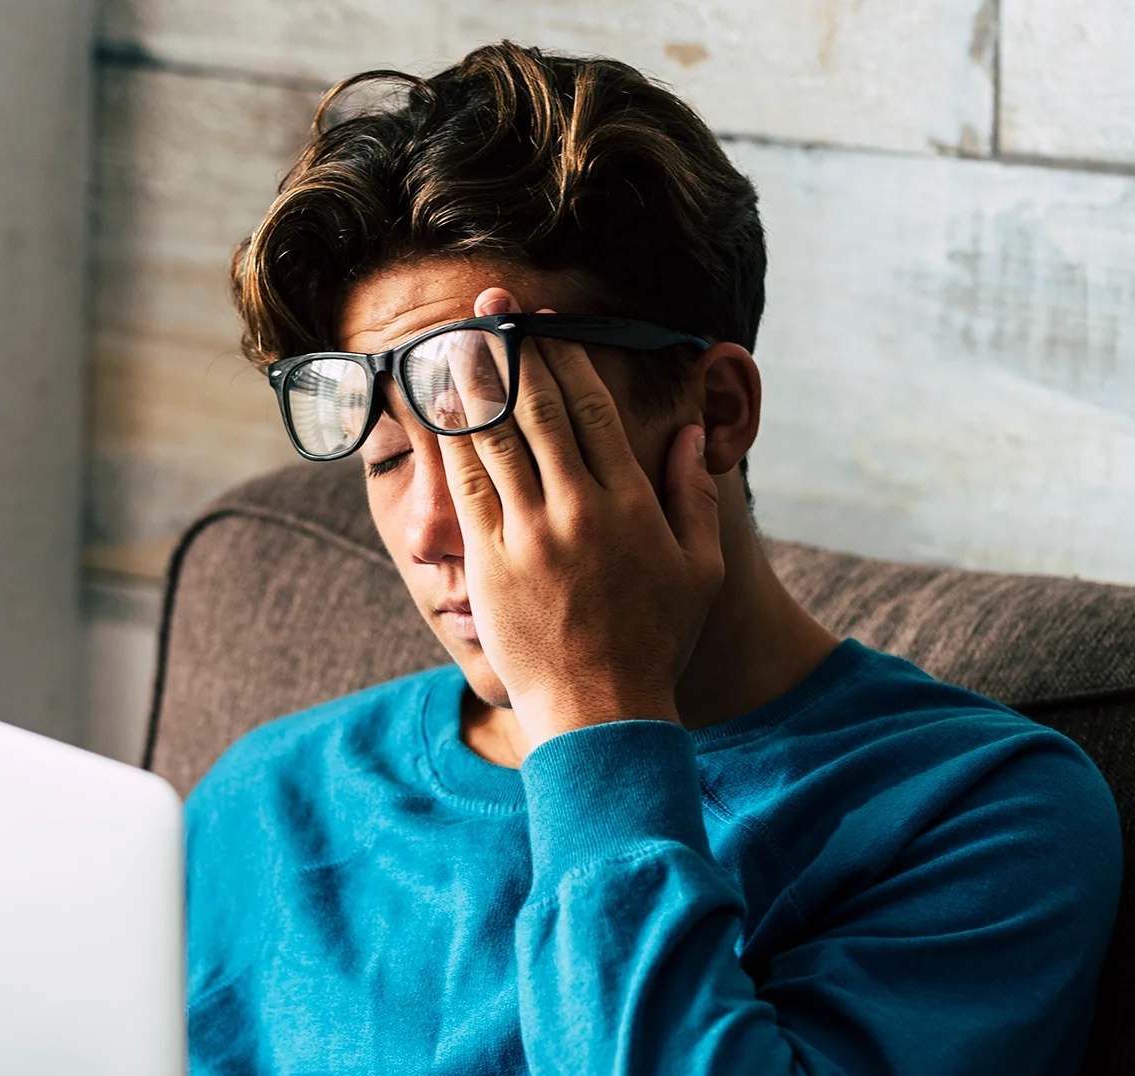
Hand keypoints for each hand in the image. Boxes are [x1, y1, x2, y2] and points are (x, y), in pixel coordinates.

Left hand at [437, 289, 724, 747]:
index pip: (589, 408)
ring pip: (493, 437)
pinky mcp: (489, 561)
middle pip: (536, 407)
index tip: (542, 324)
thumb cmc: (654, 642)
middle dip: (510, 348)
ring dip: (471, 380)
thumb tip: (688, 434)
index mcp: (630, 502)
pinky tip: (436, 405)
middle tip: (488, 305)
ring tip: (452, 336)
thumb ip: (694, 496)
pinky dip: (449, 439)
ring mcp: (529, 533)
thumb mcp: (699, 568)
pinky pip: (464, 484)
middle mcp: (578, 508)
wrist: (599, 711)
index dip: (561, 357)